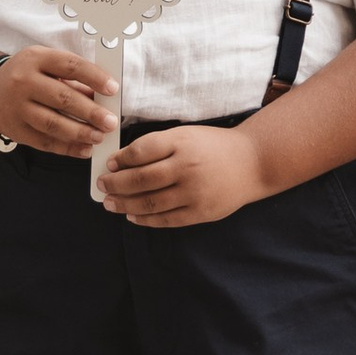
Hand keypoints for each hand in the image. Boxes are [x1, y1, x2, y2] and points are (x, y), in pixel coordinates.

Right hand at [0, 41, 116, 153]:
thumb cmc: (29, 76)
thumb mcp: (47, 66)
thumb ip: (74, 79)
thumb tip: (104, 97)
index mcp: (36, 58)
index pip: (70, 66)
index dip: (94, 77)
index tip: (113, 89)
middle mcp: (24, 81)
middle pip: (62, 98)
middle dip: (91, 112)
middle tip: (110, 122)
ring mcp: (17, 107)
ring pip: (53, 124)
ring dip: (80, 133)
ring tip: (99, 137)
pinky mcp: (16, 129)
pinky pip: (44, 142)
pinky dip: (67, 148)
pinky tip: (84, 149)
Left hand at [96, 124, 265, 230]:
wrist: (253, 162)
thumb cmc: (214, 146)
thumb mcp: (186, 135)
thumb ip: (158, 145)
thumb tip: (122, 161)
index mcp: (182, 142)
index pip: (141, 151)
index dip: (121, 160)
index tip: (109, 165)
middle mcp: (187, 167)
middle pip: (141, 179)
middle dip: (116, 184)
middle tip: (102, 186)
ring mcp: (194, 192)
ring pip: (150, 202)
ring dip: (125, 204)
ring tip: (110, 203)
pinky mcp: (201, 212)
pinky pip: (166, 219)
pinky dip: (145, 219)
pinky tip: (132, 216)